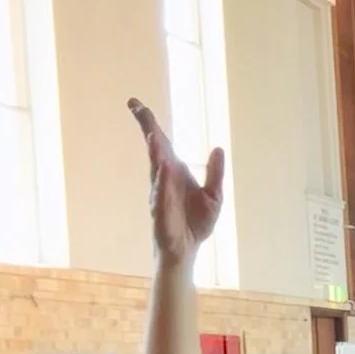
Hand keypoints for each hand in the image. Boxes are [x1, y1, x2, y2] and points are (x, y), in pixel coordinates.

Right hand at [129, 98, 224, 263]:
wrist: (188, 249)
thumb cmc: (196, 222)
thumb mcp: (214, 196)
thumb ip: (215, 173)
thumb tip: (218, 148)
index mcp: (175, 171)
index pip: (162, 144)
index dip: (150, 124)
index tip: (136, 104)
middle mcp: (164, 178)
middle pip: (154, 148)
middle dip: (146, 127)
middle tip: (136, 106)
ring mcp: (160, 193)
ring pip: (156, 167)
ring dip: (155, 150)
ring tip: (154, 134)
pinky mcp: (161, 210)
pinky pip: (161, 193)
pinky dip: (163, 180)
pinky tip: (164, 166)